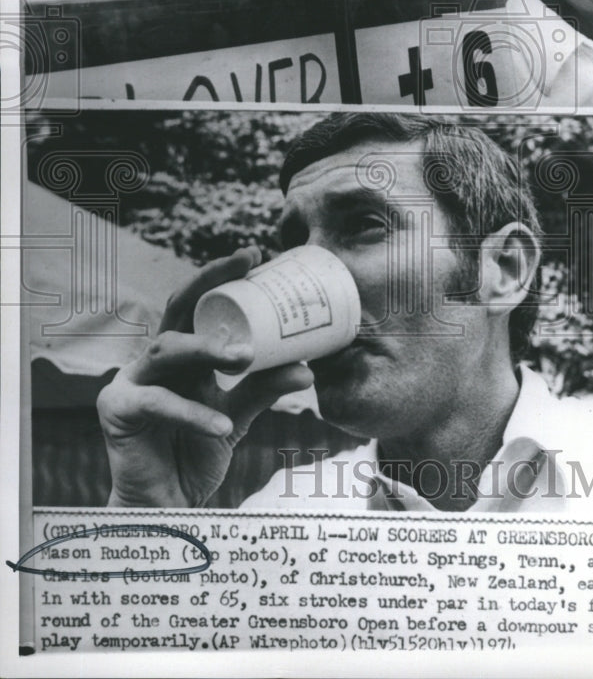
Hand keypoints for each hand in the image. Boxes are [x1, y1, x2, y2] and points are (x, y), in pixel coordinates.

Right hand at [96, 248, 313, 506]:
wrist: (168, 507)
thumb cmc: (196, 452)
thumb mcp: (237, 415)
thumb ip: (264, 390)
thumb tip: (306, 369)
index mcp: (183, 356)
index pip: (198, 304)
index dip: (220, 276)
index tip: (254, 254)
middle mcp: (156, 360)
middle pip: (178, 307)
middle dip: (210, 282)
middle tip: (246, 268)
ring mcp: (132, 380)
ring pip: (168, 348)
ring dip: (207, 349)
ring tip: (243, 358)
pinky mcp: (118, 410)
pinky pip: (159, 403)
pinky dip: (194, 413)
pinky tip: (224, 426)